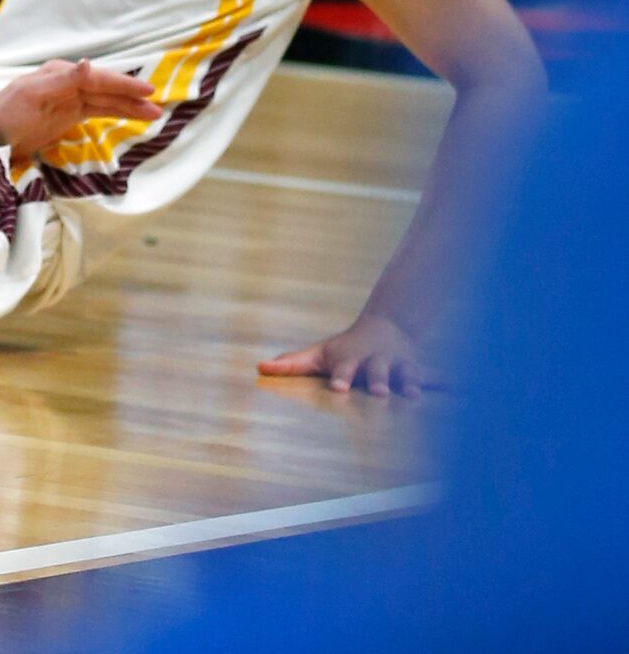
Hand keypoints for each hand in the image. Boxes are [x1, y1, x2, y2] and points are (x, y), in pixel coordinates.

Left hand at [0, 60, 161, 162]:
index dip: (123, 85)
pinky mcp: (69, 115)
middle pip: (106, 88)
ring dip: (129, 106)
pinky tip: (133, 115)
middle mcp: (67, 82)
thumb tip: (87, 63)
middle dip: (132, 96)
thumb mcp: (31, 95)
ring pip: (106, 101)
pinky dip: (117, 113)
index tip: (147, 91)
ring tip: (154, 114)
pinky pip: (99, 111)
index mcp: (59, 74)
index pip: (98, 78)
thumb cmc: (5, 113)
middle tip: (158, 105)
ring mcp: (69, 99)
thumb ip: (62, 80)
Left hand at [260, 313, 437, 396]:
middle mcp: (377, 362)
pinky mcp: (420, 370)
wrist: (385, 327)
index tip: (338, 389)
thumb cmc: (344, 349)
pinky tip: (464, 390)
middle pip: (379, 373)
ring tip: (417, 396)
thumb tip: (259, 367)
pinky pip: (438, 377)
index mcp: (352, 360)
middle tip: (381, 394)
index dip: (341, 378)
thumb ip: (292, 363)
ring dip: (412, 384)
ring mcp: (400, 366)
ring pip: (407, 375)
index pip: (344, 370)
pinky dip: (450, 383)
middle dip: (381, 382)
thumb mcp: (319, 353)